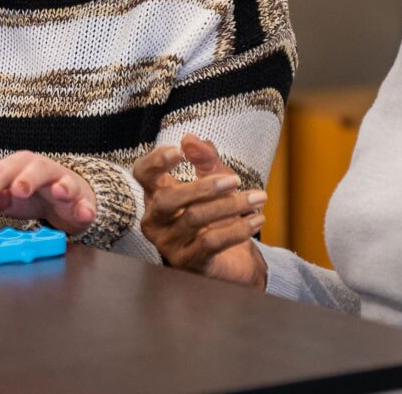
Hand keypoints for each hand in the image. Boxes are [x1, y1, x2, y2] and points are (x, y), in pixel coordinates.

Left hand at [0, 151, 95, 234]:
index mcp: (20, 166)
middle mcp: (43, 170)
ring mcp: (65, 183)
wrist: (69, 199)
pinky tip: (84, 213)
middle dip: (27, 178)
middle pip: (34, 169)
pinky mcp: (82, 200)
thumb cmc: (35, 195)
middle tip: (18, 190)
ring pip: (64, 181)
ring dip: (62, 187)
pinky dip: (86, 208)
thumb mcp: (9, 198)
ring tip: (58, 192)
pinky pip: (85, 203)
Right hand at [133, 133, 267, 288]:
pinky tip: (256, 220)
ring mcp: (168, 244)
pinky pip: (210, 243)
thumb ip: (204, 158)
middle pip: (166, 200)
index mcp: (156, 194)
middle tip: (235, 180)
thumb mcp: (215, 179)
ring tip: (258, 198)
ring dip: (231, 205)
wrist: (233, 258)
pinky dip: (237, 229)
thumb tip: (190, 139)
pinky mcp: (188, 263)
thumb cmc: (218, 214)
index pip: (143, 174)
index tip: (180, 151)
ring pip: (194, 219)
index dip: (156, 161)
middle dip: (203, 187)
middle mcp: (155, 221)